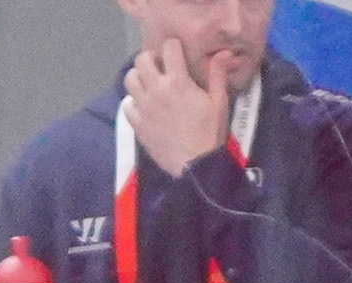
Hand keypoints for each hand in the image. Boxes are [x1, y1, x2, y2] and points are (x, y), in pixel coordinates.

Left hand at [122, 36, 233, 178]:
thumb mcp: (219, 102)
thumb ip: (218, 75)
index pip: (168, 48)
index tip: (178, 53)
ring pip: (130, 79)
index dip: (173, 47)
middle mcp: (156, 90)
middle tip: (160, 67)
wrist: (196, 166)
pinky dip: (133, 102)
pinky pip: (127, 105)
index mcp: (177, 81)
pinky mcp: (137, 124)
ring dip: (139, 78)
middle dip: (150, 58)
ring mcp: (144, 107)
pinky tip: (144, 106)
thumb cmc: (210, 133)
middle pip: (142, 59)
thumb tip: (224, 53)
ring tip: (149, 85)